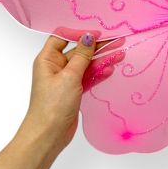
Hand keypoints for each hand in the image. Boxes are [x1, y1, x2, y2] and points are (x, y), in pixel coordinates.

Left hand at [0, 31, 124, 168]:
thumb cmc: (52, 105)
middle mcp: (55, 67)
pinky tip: (111, 68)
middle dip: (98, 46)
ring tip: (120, 54)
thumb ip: (81, 55)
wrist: (49, 135)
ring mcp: (65, 79)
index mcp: (47, 59)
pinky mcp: (74, 91)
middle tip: (117, 41)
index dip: (80, 33)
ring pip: (87, 64)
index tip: (97, 34)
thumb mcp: (69, 76)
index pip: (62, 37)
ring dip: (102, 59)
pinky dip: (99, 73)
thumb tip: (88, 36)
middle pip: (79, 50)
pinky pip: (89, 77)